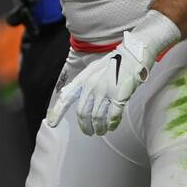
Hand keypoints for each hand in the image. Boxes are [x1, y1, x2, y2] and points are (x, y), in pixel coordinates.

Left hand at [46, 10, 179, 134]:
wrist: (134, 54)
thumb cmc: (114, 63)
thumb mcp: (93, 69)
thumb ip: (81, 83)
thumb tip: (66, 93)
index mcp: (83, 79)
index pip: (66, 98)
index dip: (58, 112)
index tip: (52, 123)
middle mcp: (91, 85)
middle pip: (82, 113)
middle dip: (84, 126)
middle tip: (88, 132)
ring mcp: (105, 91)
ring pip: (97, 117)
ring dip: (99, 128)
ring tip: (101, 131)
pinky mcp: (119, 96)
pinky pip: (112, 116)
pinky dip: (111, 124)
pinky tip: (112, 127)